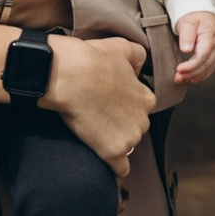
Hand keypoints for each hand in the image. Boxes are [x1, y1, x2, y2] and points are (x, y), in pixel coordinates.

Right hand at [45, 32, 154, 176]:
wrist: (68, 74)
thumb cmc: (91, 58)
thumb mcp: (122, 47)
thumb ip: (138, 56)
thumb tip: (138, 71)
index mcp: (147, 98)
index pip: (140, 108)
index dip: (123, 106)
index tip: (107, 102)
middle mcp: (143, 120)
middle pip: (134, 128)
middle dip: (120, 124)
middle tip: (97, 114)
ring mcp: (129, 138)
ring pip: (126, 145)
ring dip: (113, 142)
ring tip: (92, 129)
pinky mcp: (112, 152)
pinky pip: (120, 169)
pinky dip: (114, 167)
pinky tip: (107, 162)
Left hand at [172, 11, 214, 85]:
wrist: (202, 12)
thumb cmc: (193, 16)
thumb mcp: (187, 22)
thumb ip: (187, 35)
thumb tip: (186, 49)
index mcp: (210, 37)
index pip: (202, 56)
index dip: (191, 66)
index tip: (179, 70)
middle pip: (206, 64)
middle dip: (191, 73)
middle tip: (177, 78)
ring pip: (208, 68)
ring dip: (195, 76)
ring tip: (180, 79)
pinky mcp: (212, 53)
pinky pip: (209, 67)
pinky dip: (201, 74)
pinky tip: (192, 79)